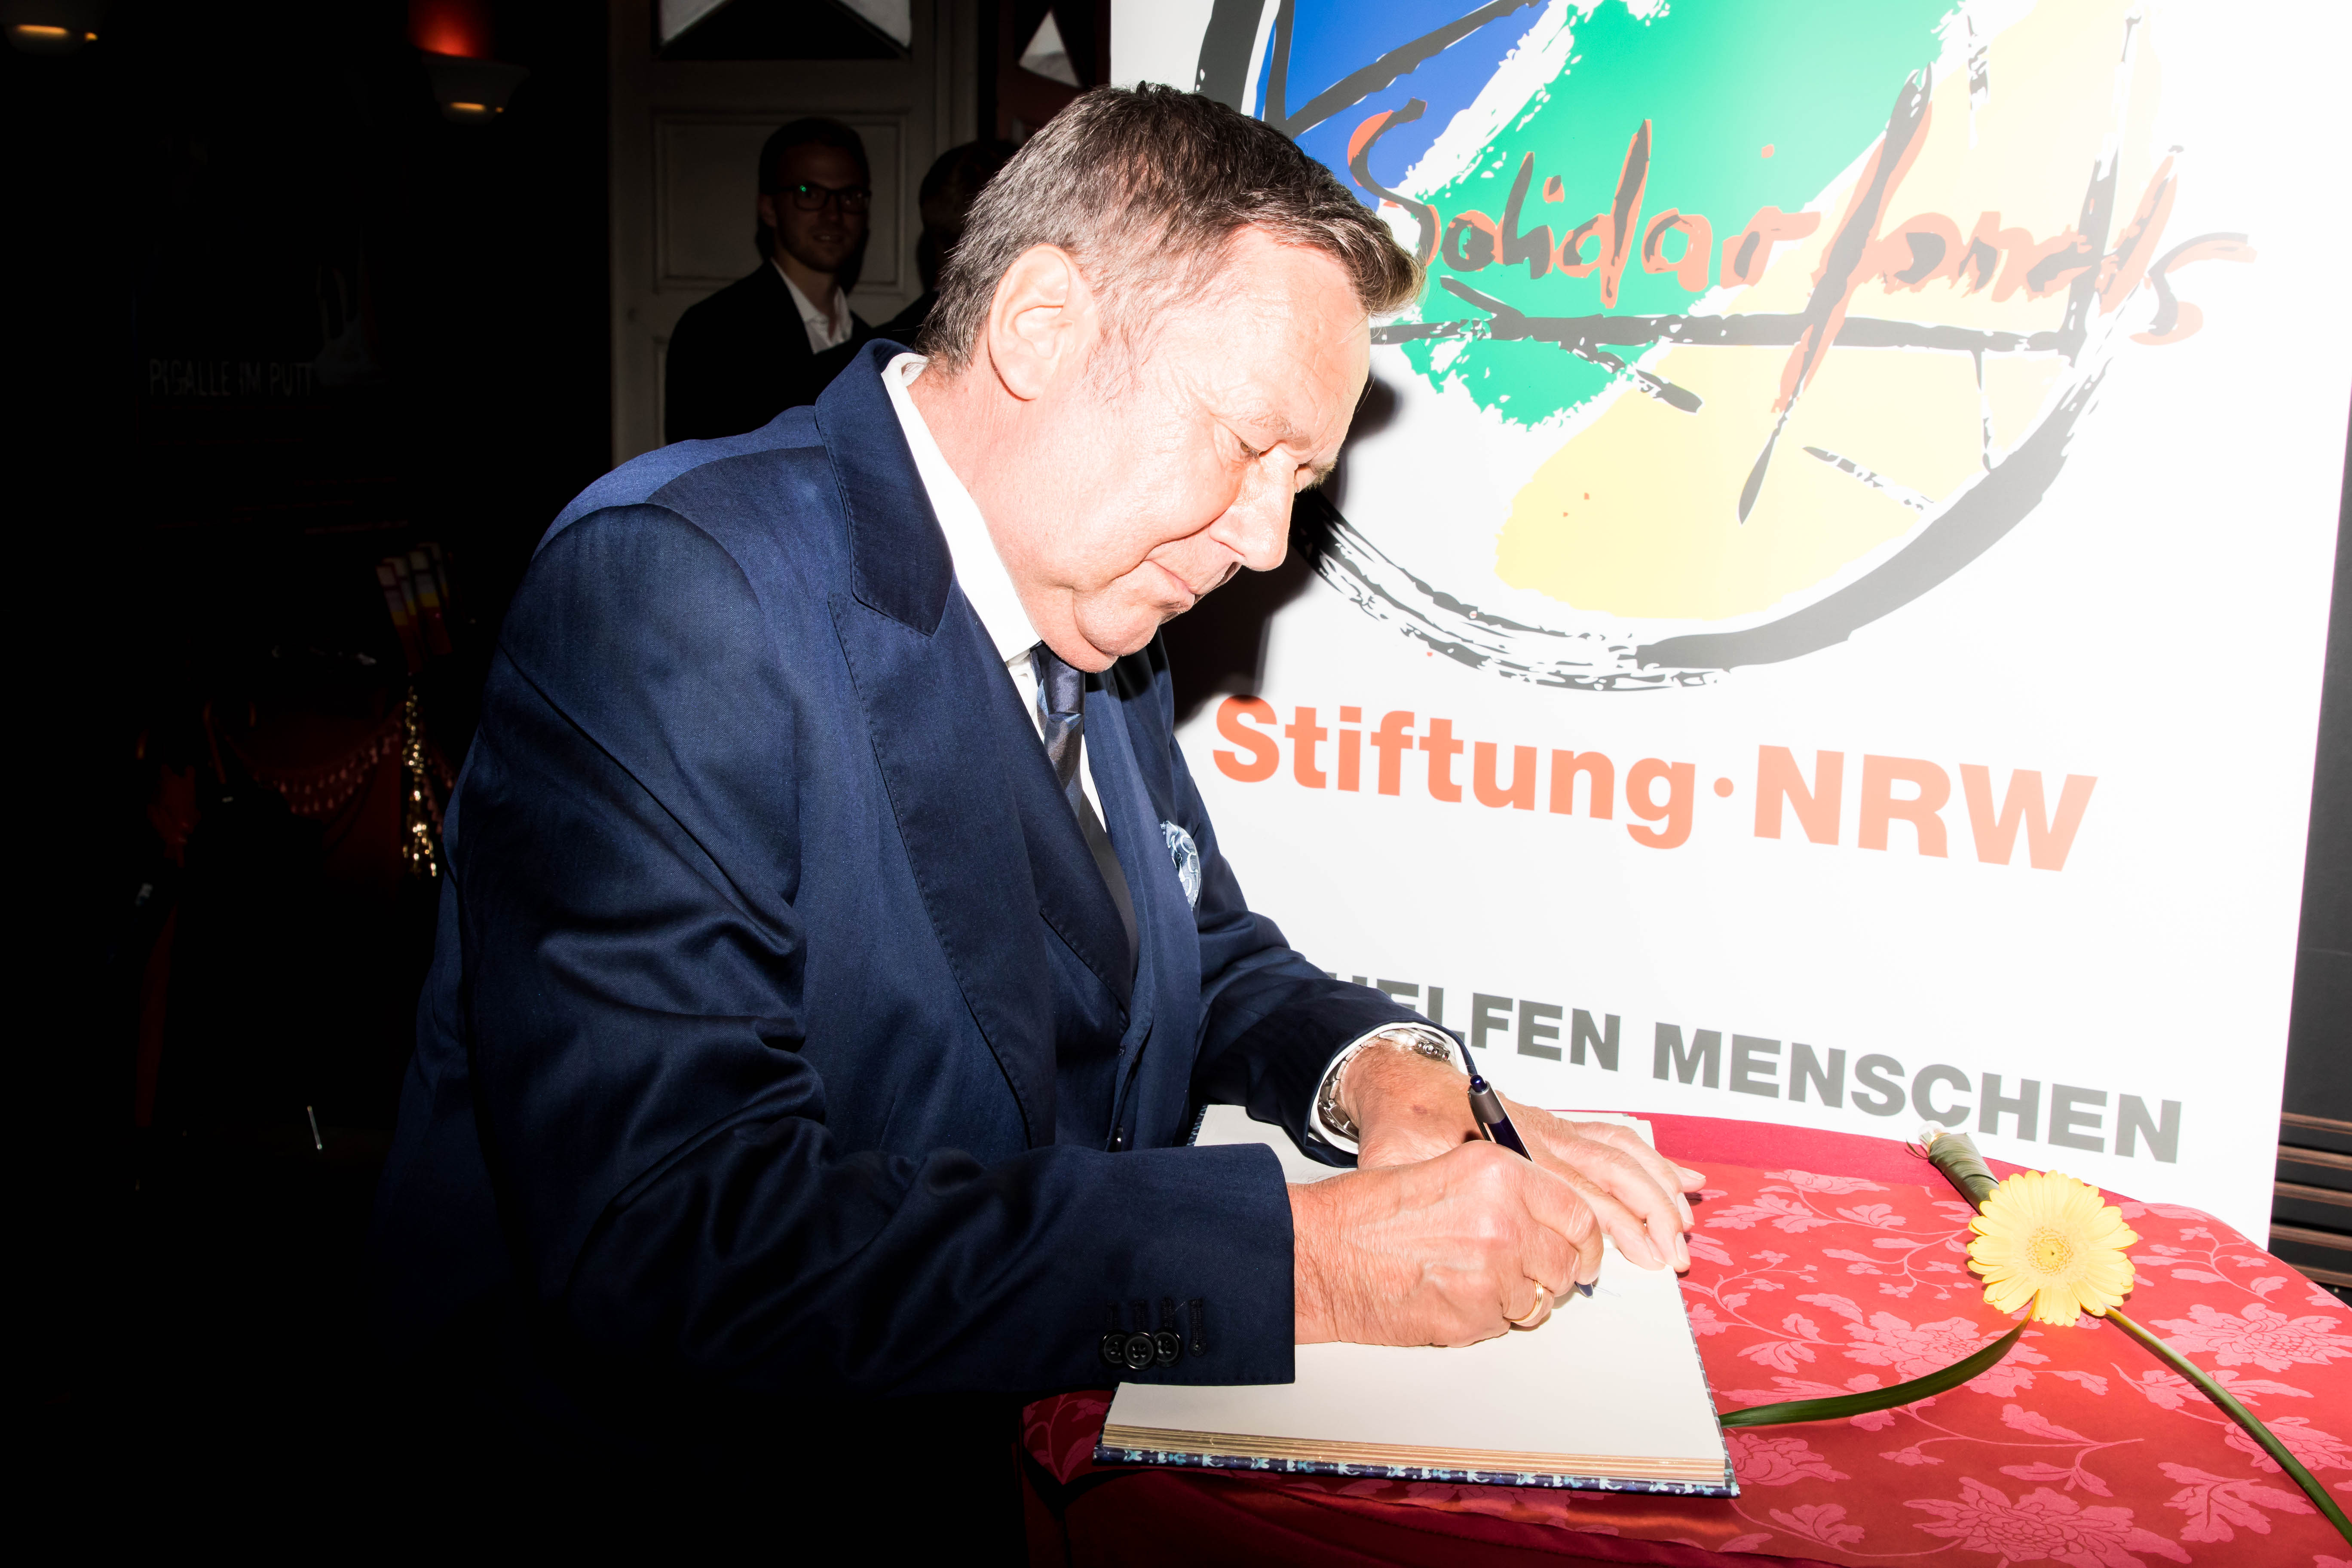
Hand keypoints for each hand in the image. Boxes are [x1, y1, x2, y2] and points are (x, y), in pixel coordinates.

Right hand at [1290, 1138, 1597, 1344]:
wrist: (1323, 1254)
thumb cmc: (1368, 1214)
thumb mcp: (1447, 1171)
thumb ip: (1504, 1188)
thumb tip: (1546, 1217)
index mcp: (1499, 1172)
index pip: (1578, 1215)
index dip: (1586, 1241)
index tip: (1584, 1252)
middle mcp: (1504, 1219)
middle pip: (1567, 1262)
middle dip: (1553, 1272)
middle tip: (1529, 1272)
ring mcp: (1493, 1271)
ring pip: (1539, 1299)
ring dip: (1518, 1296)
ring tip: (1473, 1280)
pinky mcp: (1475, 1314)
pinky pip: (1506, 1323)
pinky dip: (1488, 1316)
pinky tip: (1453, 1294)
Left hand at [1344, 1044, 1704, 1272]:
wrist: (1406, 1084)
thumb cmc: (1405, 1127)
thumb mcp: (1403, 1163)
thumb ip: (1426, 1191)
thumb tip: (1437, 1230)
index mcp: (1511, 1150)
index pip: (1578, 1193)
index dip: (1618, 1227)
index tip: (1645, 1256)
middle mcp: (1542, 1135)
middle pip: (1612, 1175)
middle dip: (1652, 1216)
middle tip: (1675, 1256)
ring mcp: (1555, 1129)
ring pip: (1622, 1156)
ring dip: (1659, 1190)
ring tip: (1684, 1224)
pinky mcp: (1559, 1127)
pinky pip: (1616, 1139)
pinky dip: (1652, 1159)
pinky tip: (1681, 1179)